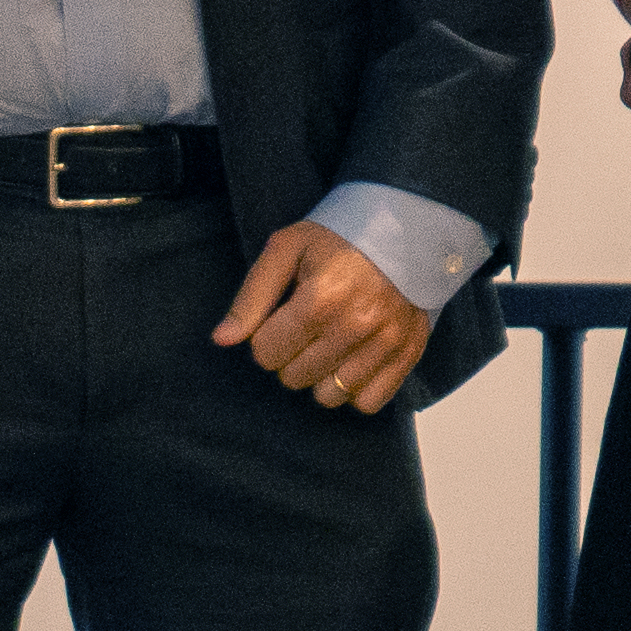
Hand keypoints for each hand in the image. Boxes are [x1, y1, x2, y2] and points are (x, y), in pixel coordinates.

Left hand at [212, 220, 426, 413]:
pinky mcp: (408, 355)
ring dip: (320, 375)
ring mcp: (386, 344)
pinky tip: (351, 360)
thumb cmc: (337, 237)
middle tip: (306, 327)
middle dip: (290, 356)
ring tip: (328, 343)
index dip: (265, 338)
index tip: (280, 319)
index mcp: (320, 299)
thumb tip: (222, 340)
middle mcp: (355, 326)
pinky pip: (367, 402)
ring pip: (328, 396)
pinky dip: (354, 389)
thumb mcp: (286, 249)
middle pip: (294, 377)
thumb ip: (251, 297)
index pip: (266, 354)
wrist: (404, 227)